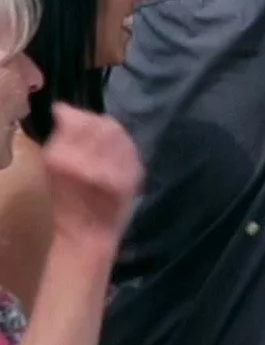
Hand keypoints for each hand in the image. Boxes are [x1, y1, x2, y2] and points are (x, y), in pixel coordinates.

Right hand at [44, 106, 142, 239]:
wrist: (89, 232)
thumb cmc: (64, 202)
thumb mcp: (51, 168)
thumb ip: (62, 138)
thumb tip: (68, 112)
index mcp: (61, 158)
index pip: (76, 119)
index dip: (73, 114)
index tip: (69, 115)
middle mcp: (89, 160)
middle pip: (100, 123)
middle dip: (93, 120)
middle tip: (89, 125)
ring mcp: (114, 167)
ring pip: (118, 133)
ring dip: (111, 131)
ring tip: (103, 139)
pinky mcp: (133, 175)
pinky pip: (131, 148)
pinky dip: (124, 146)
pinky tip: (116, 152)